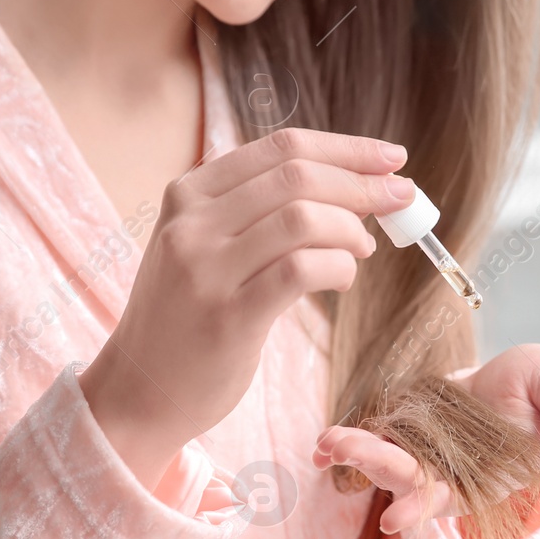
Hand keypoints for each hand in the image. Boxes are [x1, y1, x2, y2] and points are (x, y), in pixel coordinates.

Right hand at [79, 127, 415, 488]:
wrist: (138, 391)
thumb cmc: (187, 317)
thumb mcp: (202, 246)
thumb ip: (255, 212)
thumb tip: (349, 186)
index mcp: (189, 194)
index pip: (281, 147)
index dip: (346, 149)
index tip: (392, 159)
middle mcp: (192, 223)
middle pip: (298, 176)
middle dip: (362, 182)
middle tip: (401, 198)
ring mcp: (206, 269)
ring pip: (303, 218)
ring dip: (351, 228)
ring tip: (363, 248)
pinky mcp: (229, 317)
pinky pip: (302, 270)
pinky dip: (338, 267)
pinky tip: (343, 277)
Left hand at [309, 344, 539, 534]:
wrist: (514, 375)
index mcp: (492, 478)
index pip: (454, 498)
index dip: (423, 507)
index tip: (393, 517)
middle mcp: (453, 476)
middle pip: (410, 479)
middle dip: (376, 464)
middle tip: (340, 448)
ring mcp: (427, 457)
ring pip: (388, 461)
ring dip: (357, 452)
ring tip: (328, 441)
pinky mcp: (408, 435)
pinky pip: (377, 440)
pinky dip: (351, 442)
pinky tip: (325, 442)